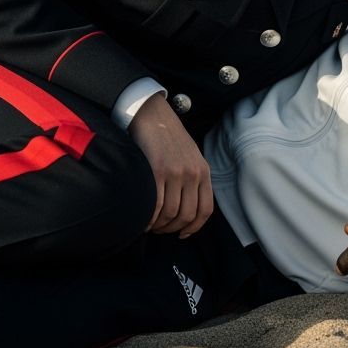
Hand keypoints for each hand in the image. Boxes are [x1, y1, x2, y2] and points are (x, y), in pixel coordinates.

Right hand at [128, 94, 212, 238]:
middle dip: (172, 228)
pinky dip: (149, 218)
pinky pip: (155, 205)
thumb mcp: (190, 155)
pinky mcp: (157, 170)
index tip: (182, 233)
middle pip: (187, 215)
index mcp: (203, 171)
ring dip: (159, 225)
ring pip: (170, 213)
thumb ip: (193, 178)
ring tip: (149, 224)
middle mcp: (192, 173)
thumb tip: (185, 208)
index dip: (193, 227)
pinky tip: (143, 219)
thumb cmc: (168, 137)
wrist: (152, 114)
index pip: (205, 210)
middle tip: (160, 229)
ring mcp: (175, 172)